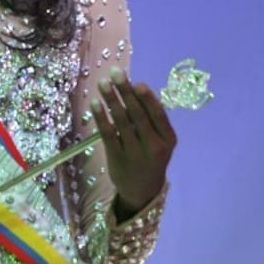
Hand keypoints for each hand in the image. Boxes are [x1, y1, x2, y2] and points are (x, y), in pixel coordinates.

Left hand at [91, 67, 176, 218]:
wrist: (142, 190)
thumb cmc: (151, 157)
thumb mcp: (160, 142)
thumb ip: (152, 120)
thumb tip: (136, 89)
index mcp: (168, 139)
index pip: (158, 115)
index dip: (147, 98)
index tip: (137, 82)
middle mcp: (154, 146)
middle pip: (138, 114)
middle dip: (125, 91)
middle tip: (115, 73)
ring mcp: (135, 153)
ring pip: (121, 121)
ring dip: (111, 99)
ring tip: (103, 83)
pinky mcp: (117, 157)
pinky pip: (107, 133)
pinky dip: (101, 117)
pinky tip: (95, 103)